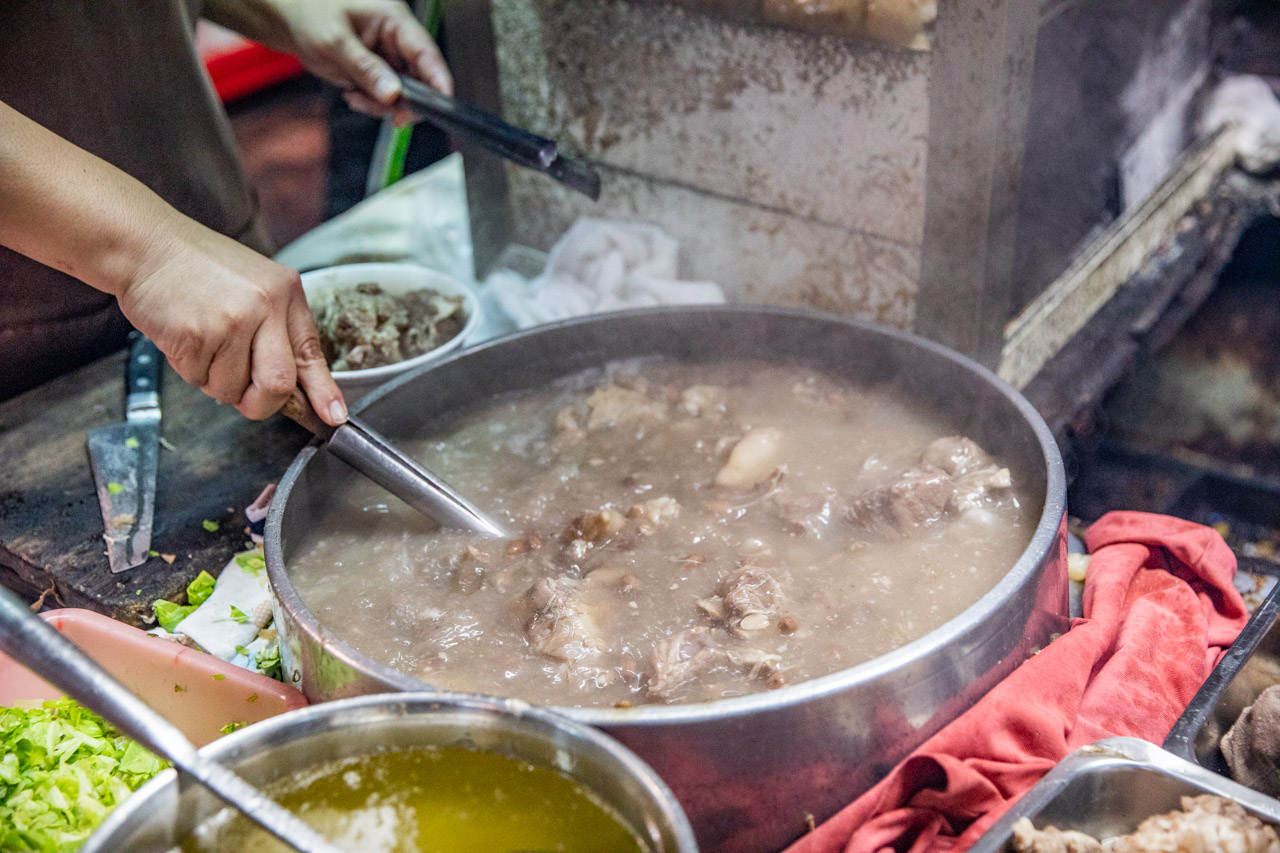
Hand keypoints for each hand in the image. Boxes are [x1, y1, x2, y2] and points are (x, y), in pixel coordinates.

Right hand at [117, 212, 346, 424]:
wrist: (145, 244)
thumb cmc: (199, 269)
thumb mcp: (255, 287)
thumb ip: (276, 331)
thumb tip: (294, 389)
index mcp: (285, 292)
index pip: (311, 353)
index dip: (323, 392)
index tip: (334, 416)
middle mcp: (264, 305)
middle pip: (278, 384)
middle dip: (261, 403)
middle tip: (245, 396)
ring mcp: (230, 321)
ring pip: (232, 389)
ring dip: (215, 380)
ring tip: (203, 341)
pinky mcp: (195, 335)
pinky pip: (198, 380)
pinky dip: (189, 369)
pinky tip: (184, 336)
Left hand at [254, 0, 451, 120]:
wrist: (289, 20)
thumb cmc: (309, 14)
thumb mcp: (335, 42)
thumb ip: (366, 69)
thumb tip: (393, 95)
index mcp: (393, 19)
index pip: (426, 51)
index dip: (439, 78)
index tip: (443, 104)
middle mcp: (397, 38)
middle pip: (421, 77)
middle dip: (405, 101)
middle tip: (391, 116)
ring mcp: (389, 56)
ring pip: (404, 92)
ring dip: (383, 105)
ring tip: (356, 98)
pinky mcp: (379, 71)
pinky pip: (386, 96)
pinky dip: (372, 103)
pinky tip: (353, 94)